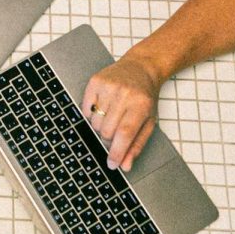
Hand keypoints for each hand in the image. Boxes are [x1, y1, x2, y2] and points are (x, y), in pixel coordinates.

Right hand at [82, 56, 163, 170]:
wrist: (141, 67)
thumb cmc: (146, 97)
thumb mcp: (149, 121)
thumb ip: (137, 145)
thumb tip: (125, 165)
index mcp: (140, 105)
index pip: (124, 134)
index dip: (116, 152)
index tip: (111, 164)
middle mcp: (124, 94)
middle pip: (106, 130)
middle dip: (109, 138)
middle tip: (115, 133)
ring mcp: (108, 86)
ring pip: (94, 122)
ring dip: (100, 127)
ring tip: (111, 117)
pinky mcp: (95, 81)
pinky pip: (85, 109)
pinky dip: (91, 115)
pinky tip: (102, 108)